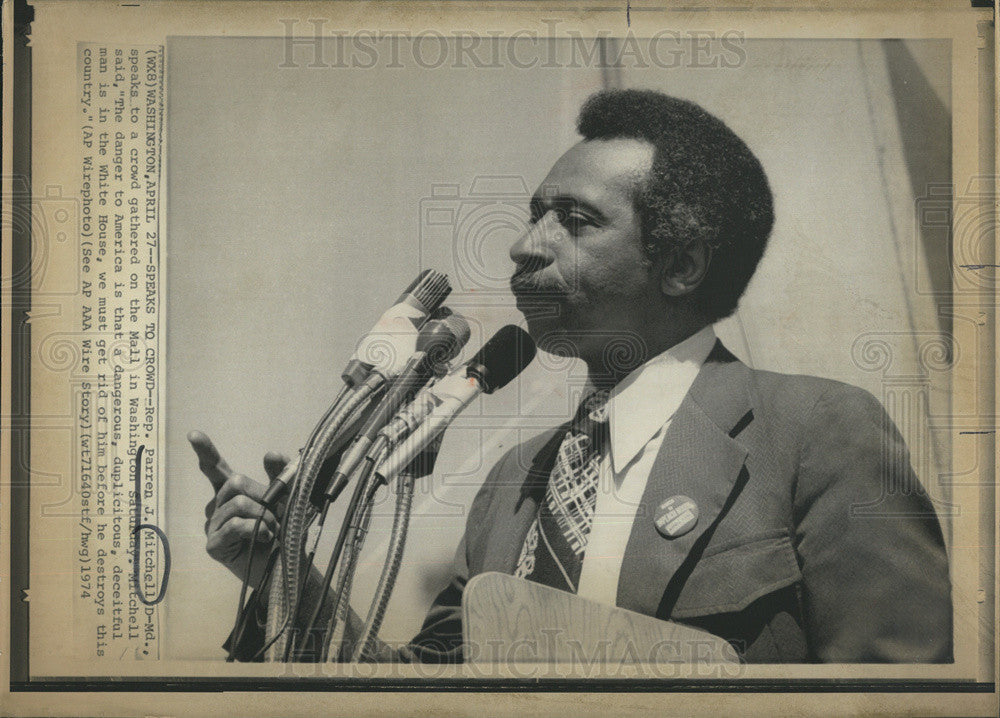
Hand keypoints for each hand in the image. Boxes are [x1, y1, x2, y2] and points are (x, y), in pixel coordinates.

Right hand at [189, 430, 287, 586]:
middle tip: (275, 516)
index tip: (193, 435)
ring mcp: (213, 527)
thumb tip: (269, 453)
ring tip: (272, 531)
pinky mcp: (214, 545)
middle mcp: (218, 508)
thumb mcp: (288, 498)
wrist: (289, 565)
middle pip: (234, 482)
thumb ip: (280, 475)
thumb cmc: (285, 532)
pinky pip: (235, 525)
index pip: (215, 469)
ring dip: (264, 516)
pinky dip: (256, 529)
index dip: (205, 451)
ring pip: (238, 504)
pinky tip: (265, 539)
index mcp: (232, 493)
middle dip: (261, 495)